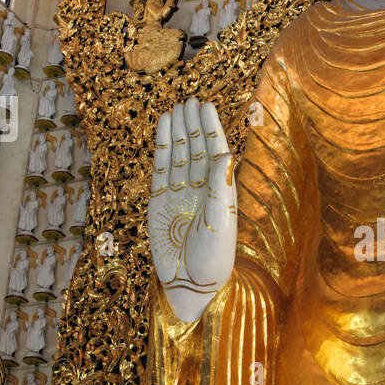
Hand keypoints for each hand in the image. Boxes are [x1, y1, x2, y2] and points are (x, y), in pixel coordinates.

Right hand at [148, 97, 236, 322]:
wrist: (190, 286)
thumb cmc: (213, 261)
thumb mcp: (220, 224)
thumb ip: (220, 189)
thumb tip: (225, 154)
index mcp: (221, 192)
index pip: (215, 152)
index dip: (211, 128)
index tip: (205, 104)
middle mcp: (201, 189)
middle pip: (197, 148)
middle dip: (194, 124)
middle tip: (189, 99)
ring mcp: (180, 194)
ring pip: (180, 155)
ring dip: (179, 131)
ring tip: (176, 107)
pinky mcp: (159, 202)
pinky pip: (162, 169)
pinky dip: (163, 148)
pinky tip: (164, 128)